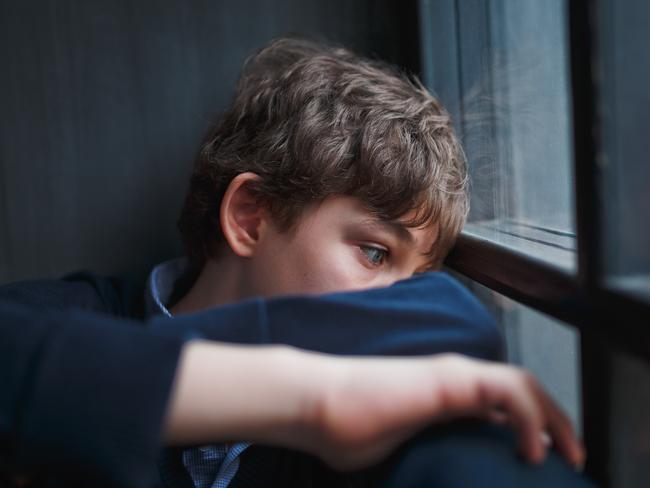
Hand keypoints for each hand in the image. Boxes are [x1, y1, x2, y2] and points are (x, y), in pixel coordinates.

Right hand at [302, 353, 584, 470]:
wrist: (318, 405)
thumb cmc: (347, 431)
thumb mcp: (398, 451)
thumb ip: (426, 454)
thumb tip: (436, 479)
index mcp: (444, 397)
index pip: (500, 404)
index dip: (529, 427)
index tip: (542, 459)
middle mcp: (453, 379)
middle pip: (520, 389)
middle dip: (554, 420)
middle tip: (572, 456)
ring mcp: (452, 375)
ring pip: (522, 383)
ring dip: (553, 416)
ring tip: (568, 452)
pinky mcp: (449, 379)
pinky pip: (507, 390)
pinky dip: (531, 417)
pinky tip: (533, 449)